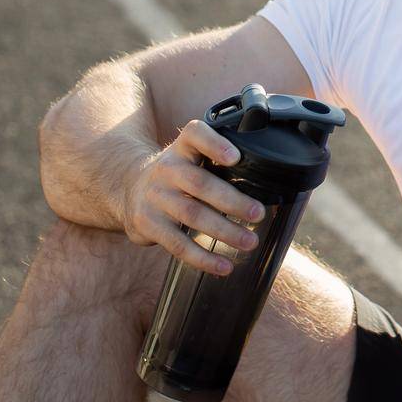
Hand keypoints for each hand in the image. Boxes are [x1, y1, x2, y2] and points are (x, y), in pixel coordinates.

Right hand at [120, 120, 265, 274]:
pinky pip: (178, 244)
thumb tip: (273, 176)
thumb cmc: (177, 174)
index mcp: (182, 148)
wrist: (128, 189)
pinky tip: (224, 266)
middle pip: (200, 183)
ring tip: (250, 242)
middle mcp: (166, 169)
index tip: (236, 157)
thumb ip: (220, 160)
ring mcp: (155, 197)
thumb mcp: (191, 156)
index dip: (214, 144)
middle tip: (259, 213)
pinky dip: (203, 258)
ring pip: (191, 215)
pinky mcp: (148, 224)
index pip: (195, 134)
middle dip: (232, 200)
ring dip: (224, 231)